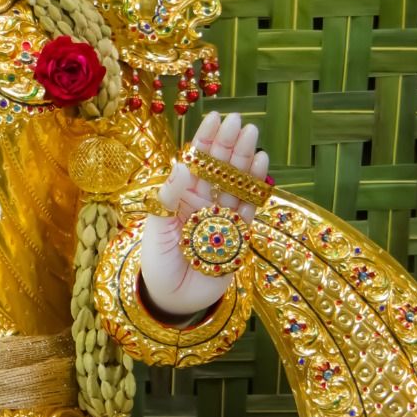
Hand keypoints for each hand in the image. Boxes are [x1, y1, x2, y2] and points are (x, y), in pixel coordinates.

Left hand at [137, 108, 270, 319]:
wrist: (172, 299)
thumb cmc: (158, 262)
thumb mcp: (155, 227)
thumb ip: (169, 196)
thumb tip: (182, 163)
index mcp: (181, 197)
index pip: (195, 162)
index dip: (206, 140)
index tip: (215, 117)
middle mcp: (204, 203)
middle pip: (219, 168)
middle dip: (229, 144)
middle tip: (239, 121)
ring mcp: (222, 218)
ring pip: (236, 183)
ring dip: (245, 160)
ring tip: (252, 136)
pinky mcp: (238, 235)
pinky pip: (248, 207)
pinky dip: (254, 187)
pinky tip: (260, 165)